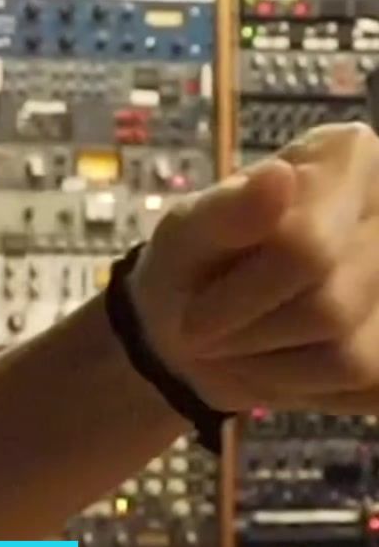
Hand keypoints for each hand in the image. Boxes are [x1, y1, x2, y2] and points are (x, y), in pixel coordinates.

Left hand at [129, 123, 378, 411]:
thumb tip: (280, 177)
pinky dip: (302, 388)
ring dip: (273, 367)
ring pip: (349, 357)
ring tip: (243, 342)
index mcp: (346, 158)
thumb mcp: (185, 235)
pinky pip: (361, 388)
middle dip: (253, 336)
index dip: (243, 298)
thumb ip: (228, 212)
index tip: (194, 315)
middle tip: (210, 331)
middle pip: (330, 307)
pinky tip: (280, 360)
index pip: (309, 247)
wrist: (195, 333)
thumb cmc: (190, 268)